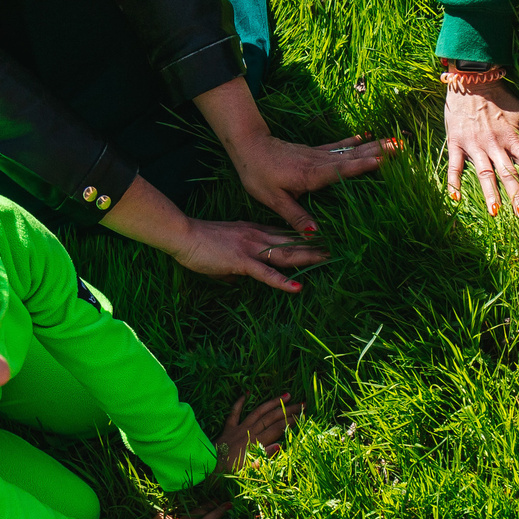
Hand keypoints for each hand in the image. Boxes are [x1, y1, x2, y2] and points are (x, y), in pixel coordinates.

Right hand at [168, 217, 327, 293]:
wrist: (183, 235)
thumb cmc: (198, 243)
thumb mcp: (222, 251)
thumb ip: (234, 264)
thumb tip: (237, 280)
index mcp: (253, 231)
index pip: (283, 234)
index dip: (302, 238)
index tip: (320, 239)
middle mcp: (257, 236)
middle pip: (291, 242)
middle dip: (314, 245)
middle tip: (335, 248)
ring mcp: (251, 248)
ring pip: (285, 254)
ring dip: (307, 258)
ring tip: (327, 260)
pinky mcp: (241, 261)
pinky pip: (266, 273)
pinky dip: (282, 282)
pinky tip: (297, 287)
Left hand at [216, 392, 298, 473]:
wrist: (209, 468)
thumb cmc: (230, 473)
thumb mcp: (250, 469)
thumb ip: (265, 457)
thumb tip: (280, 445)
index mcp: (256, 443)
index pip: (278, 429)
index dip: (292, 421)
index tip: (303, 415)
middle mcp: (249, 432)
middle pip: (272, 418)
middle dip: (288, 410)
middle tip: (302, 404)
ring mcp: (239, 428)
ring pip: (258, 412)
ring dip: (272, 403)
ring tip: (285, 395)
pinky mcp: (228, 428)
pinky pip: (234, 412)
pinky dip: (240, 402)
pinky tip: (247, 393)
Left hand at [226, 134, 396, 233]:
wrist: (248, 146)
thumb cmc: (257, 174)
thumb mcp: (273, 200)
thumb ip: (295, 216)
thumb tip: (315, 235)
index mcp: (310, 176)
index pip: (340, 171)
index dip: (361, 167)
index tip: (382, 162)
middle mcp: (317, 163)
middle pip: (352, 157)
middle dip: (377, 153)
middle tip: (401, 147)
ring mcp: (316, 155)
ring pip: (349, 150)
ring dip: (372, 146)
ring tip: (393, 141)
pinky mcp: (312, 152)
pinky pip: (336, 147)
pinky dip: (352, 142)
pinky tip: (365, 137)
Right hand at [444, 74, 518, 217]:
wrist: (472, 81)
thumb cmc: (500, 99)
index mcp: (513, 138)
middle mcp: (495, 144)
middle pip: (508, 173)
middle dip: (517, 194)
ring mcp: (475, 145)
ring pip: (484, 173)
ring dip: (490, 193)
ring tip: (495, 212)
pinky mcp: (457, 143)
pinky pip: (455, 166)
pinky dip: (454, 182)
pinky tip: (455, 199)